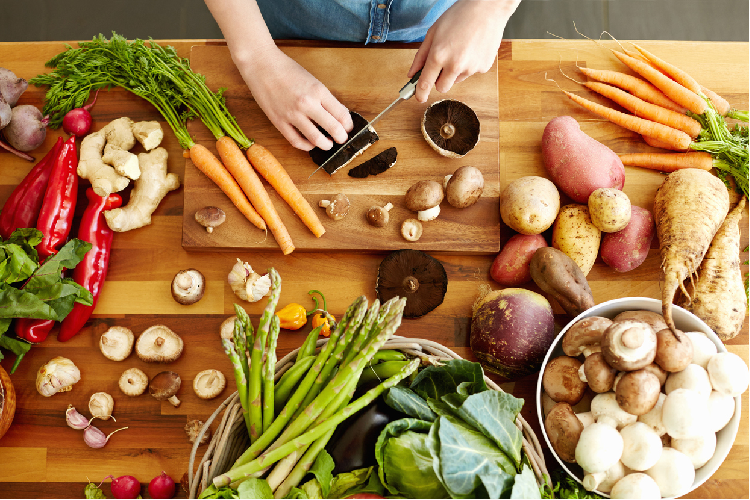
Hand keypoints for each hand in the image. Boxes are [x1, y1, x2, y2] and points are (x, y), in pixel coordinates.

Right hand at [239, 45, 353, 150]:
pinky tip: (310, 144)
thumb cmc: (287, 69)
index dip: (348, 125)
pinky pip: (296, 141)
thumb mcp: (312, 80)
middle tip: (342, 139)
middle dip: (341, 137)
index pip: (342, 115)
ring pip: (316, 139)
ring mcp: (292, 114)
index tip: (348, 128)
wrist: (261, 64)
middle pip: (334, 129)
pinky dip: (306, 146)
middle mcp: (307, 104)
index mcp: (318, 91)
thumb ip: (324, 98)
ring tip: (328, 144)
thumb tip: (337, 115)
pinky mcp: (279, 121)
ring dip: (326, 145)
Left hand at [408, 0, 519, 101]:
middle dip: (439, 80)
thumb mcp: (433, 32)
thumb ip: (421, 56)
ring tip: (460, 49)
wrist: (488, 8)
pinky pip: (470, 73)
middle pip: (442, 88)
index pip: (426, 83)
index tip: (419, 98)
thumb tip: (412, 73)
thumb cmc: (459, 16)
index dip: (420, 93)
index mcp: (439, 55)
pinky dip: (469, 65)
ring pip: (456, 80)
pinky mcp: (483, 68)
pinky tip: (471, 49)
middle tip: (442, 64)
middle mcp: (455, 65)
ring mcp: (471, 68)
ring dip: (455, 71)